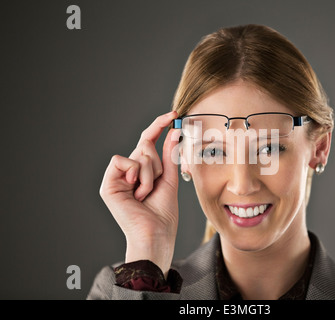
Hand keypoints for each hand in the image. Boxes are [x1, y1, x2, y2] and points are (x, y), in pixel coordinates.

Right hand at [99, 111, 180, 276]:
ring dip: (150, 174)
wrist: (156, 234)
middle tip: (155, 186)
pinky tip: (136, 192)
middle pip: (145, 146)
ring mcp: (117, 178)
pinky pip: (123, 160)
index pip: (148, 142)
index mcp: (141, 171)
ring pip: (138, 154)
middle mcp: (127, 172)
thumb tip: (174, 131)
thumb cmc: (164, 213)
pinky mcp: (108, 184)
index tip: (173, 114)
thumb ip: (169, 155)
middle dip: (158, 164)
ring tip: (146, 194)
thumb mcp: (169, 179)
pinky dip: (136, 175)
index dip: (159, 126)